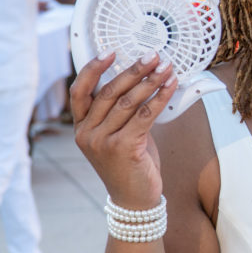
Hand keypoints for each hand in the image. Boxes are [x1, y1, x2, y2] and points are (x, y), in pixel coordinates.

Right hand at [70, 52, 176, 208]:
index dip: (93, 69)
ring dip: (151, 81)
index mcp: (81, 128)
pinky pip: (144, 115)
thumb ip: (122, 112)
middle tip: (152, 55)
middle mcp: (87, 134)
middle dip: (133, 70)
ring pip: (128, 102)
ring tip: (166, 67)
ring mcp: (103, 142)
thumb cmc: (130, 164)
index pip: (79, 91)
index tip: (110, 51)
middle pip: (108, 92)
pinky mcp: (123, 148)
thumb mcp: (118, 135)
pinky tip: (171, 86)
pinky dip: (160, 98)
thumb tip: (144, 78)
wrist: (135, 202)